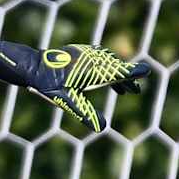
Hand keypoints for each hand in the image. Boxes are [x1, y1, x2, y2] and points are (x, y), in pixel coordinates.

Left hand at [0, 42, 153, 131]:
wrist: (31, 66)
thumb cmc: (47, 85)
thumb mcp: (66, 101)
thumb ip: (84, 112)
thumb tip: (102, 127)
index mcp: (92, 71)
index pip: (117, 72)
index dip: (132, 73)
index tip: (146, 72)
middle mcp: (92, 59)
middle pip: (116, 68)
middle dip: (127, 79)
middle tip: (136, 91)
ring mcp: (86, 53)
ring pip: (108, 62)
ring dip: (117, 74)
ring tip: (123, 90)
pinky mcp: (79, 51)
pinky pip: (99, 58)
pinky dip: (107, 67)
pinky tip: (106, 75)